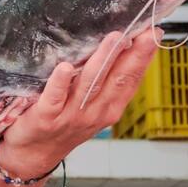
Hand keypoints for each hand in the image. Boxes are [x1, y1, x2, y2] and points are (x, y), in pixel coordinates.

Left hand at [0, 29, 160, 176]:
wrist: (34, 155)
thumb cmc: (62, 124)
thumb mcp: (93, 106)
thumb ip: (107, 81)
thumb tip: (121, 45)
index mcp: (110, 107)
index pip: (132, 79)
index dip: (144, 56)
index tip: (154, 32)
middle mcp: (95, 112)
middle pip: (118, 80)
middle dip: (133, 55)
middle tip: (143, 31)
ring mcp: (72, 115)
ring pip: (90, 84)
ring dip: (103, 60)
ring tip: (114, 39)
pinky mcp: (46, 117)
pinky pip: (54, 98)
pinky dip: (60, 82)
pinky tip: (65, 67)